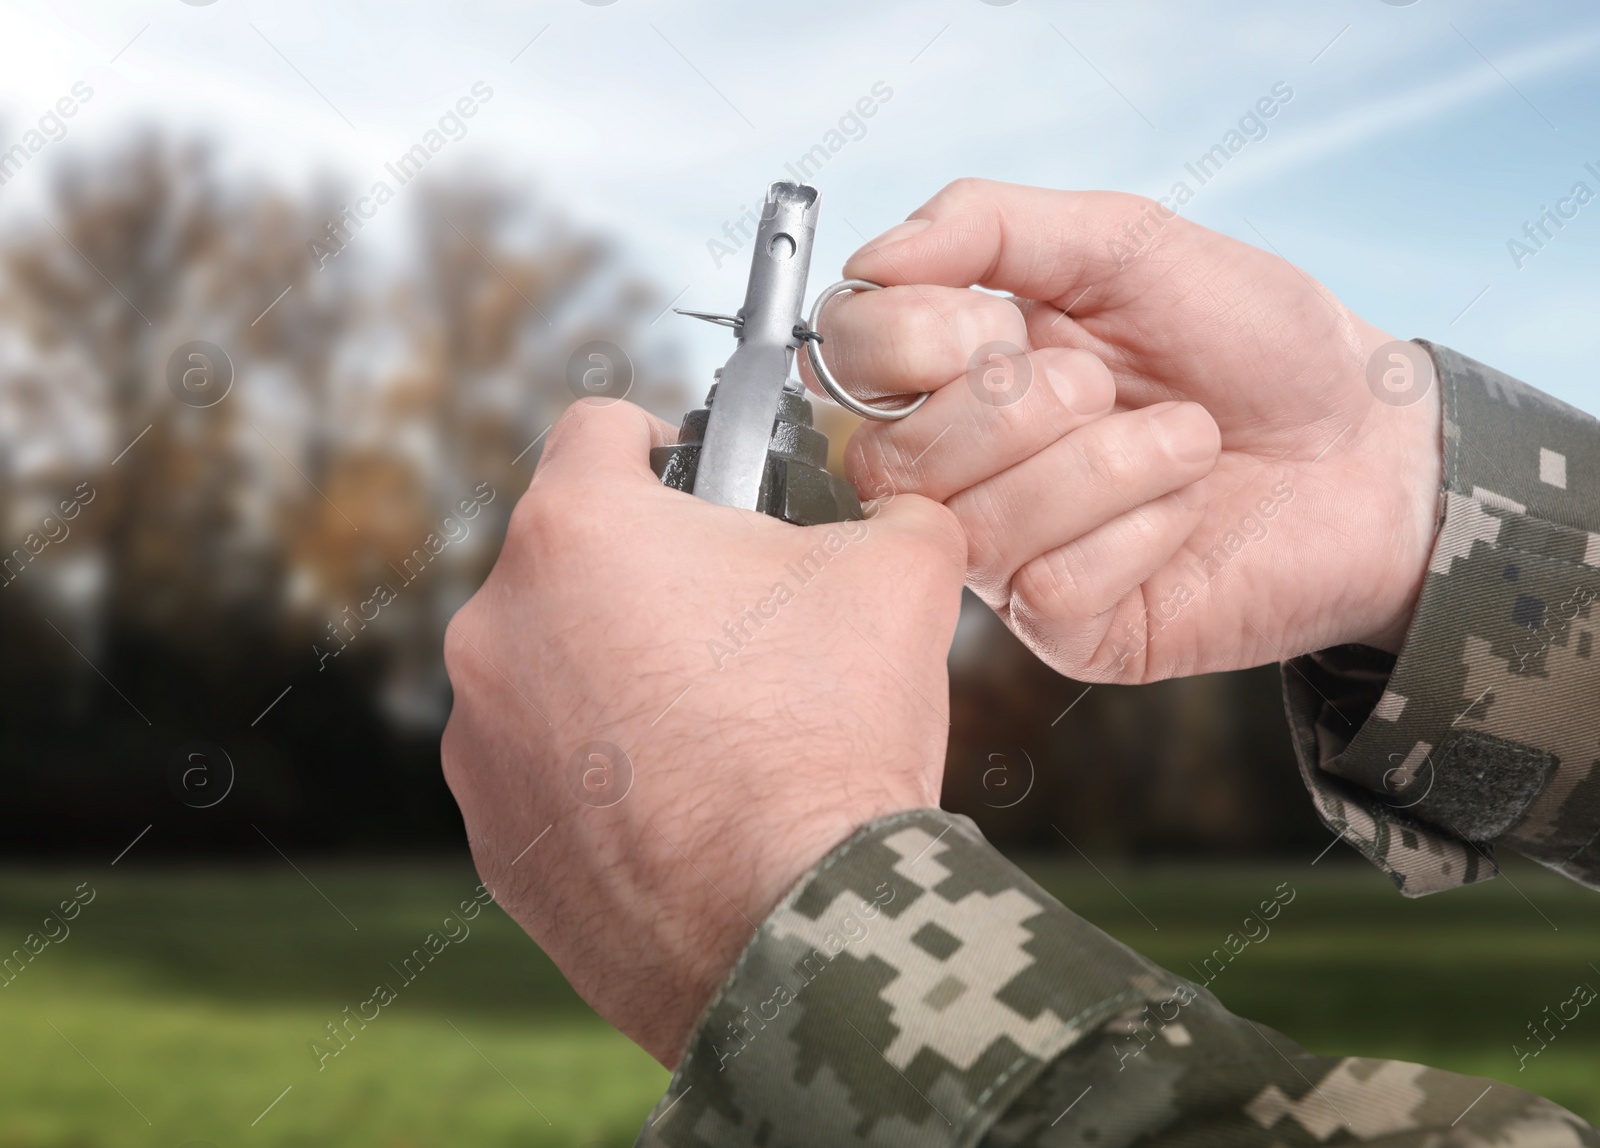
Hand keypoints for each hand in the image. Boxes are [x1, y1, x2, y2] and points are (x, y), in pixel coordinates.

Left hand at [440, 399, 965, 1065]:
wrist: (796, 927)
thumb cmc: (831, 736)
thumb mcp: (900, 575)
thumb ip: (890, 512)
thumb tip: (898, 515)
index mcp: (574, 532)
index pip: (597, 430)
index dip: (664, 442)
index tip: (701, 487)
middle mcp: (495, 626)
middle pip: (571, 561)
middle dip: (647, 578)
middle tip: (734, 628)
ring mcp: (477, 739)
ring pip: (549, 669)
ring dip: (612, 678)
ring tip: (712, 732)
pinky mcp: (492, 836)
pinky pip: (542, 771)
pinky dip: (596, 774)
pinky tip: (677, 808)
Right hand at [802, 179, 1441, 682]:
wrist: (1370, 443)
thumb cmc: (1252, 341)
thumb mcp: (1127, 243)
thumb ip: (992, 226)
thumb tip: (872, 256)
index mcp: (957, 367)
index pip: (845, 356)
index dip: (910, 340)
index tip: (999, 324)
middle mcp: (962, 466)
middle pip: (889, 459)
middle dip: (1016, 408)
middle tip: (1106, 384)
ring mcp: (1007, 555)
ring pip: (973, 527)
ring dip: (1102, 465)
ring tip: (1186, 440)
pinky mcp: (1068, 628)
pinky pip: (1051, 589)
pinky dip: (1138, 534)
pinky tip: (1184, 515)